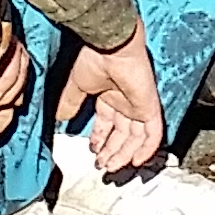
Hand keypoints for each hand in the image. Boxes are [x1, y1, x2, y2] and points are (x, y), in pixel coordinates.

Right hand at [65, 28, 164, 176]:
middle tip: (102, 167)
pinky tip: (136, 162)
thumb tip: (60, 120)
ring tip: (111, 168)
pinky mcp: (150, 107)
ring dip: (124, 155)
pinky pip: (153, 133)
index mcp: (108, 96)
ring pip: (135, 138)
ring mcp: (138, 105)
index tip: (93, 153)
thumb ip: (69, 104)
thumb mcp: (77, 87)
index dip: (100, 140)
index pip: (107, 125)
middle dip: (111, 152)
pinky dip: (146, 149)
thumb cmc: (94, 60)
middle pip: (121, 134)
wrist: (110, 46)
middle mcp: (125, 102)